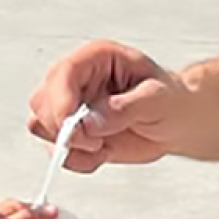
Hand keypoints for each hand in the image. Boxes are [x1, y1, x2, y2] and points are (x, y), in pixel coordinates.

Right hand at [28, 40, 187, 171]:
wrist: (177, 122)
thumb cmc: (170, 101)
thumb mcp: (157, 99)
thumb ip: (124, 108)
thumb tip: (90, 123)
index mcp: (97, 59)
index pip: (63, 73)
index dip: (61, 100)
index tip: (72, 126)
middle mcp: (77, 79)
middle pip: (42, 101)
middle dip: (63, 129)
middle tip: (95, 143)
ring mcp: (71, 105)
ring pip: (41, 126)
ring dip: (69, 145)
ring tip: (103, 146)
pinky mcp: (72, 131)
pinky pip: (57, 150)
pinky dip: (77, 159)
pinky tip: (103, 153)